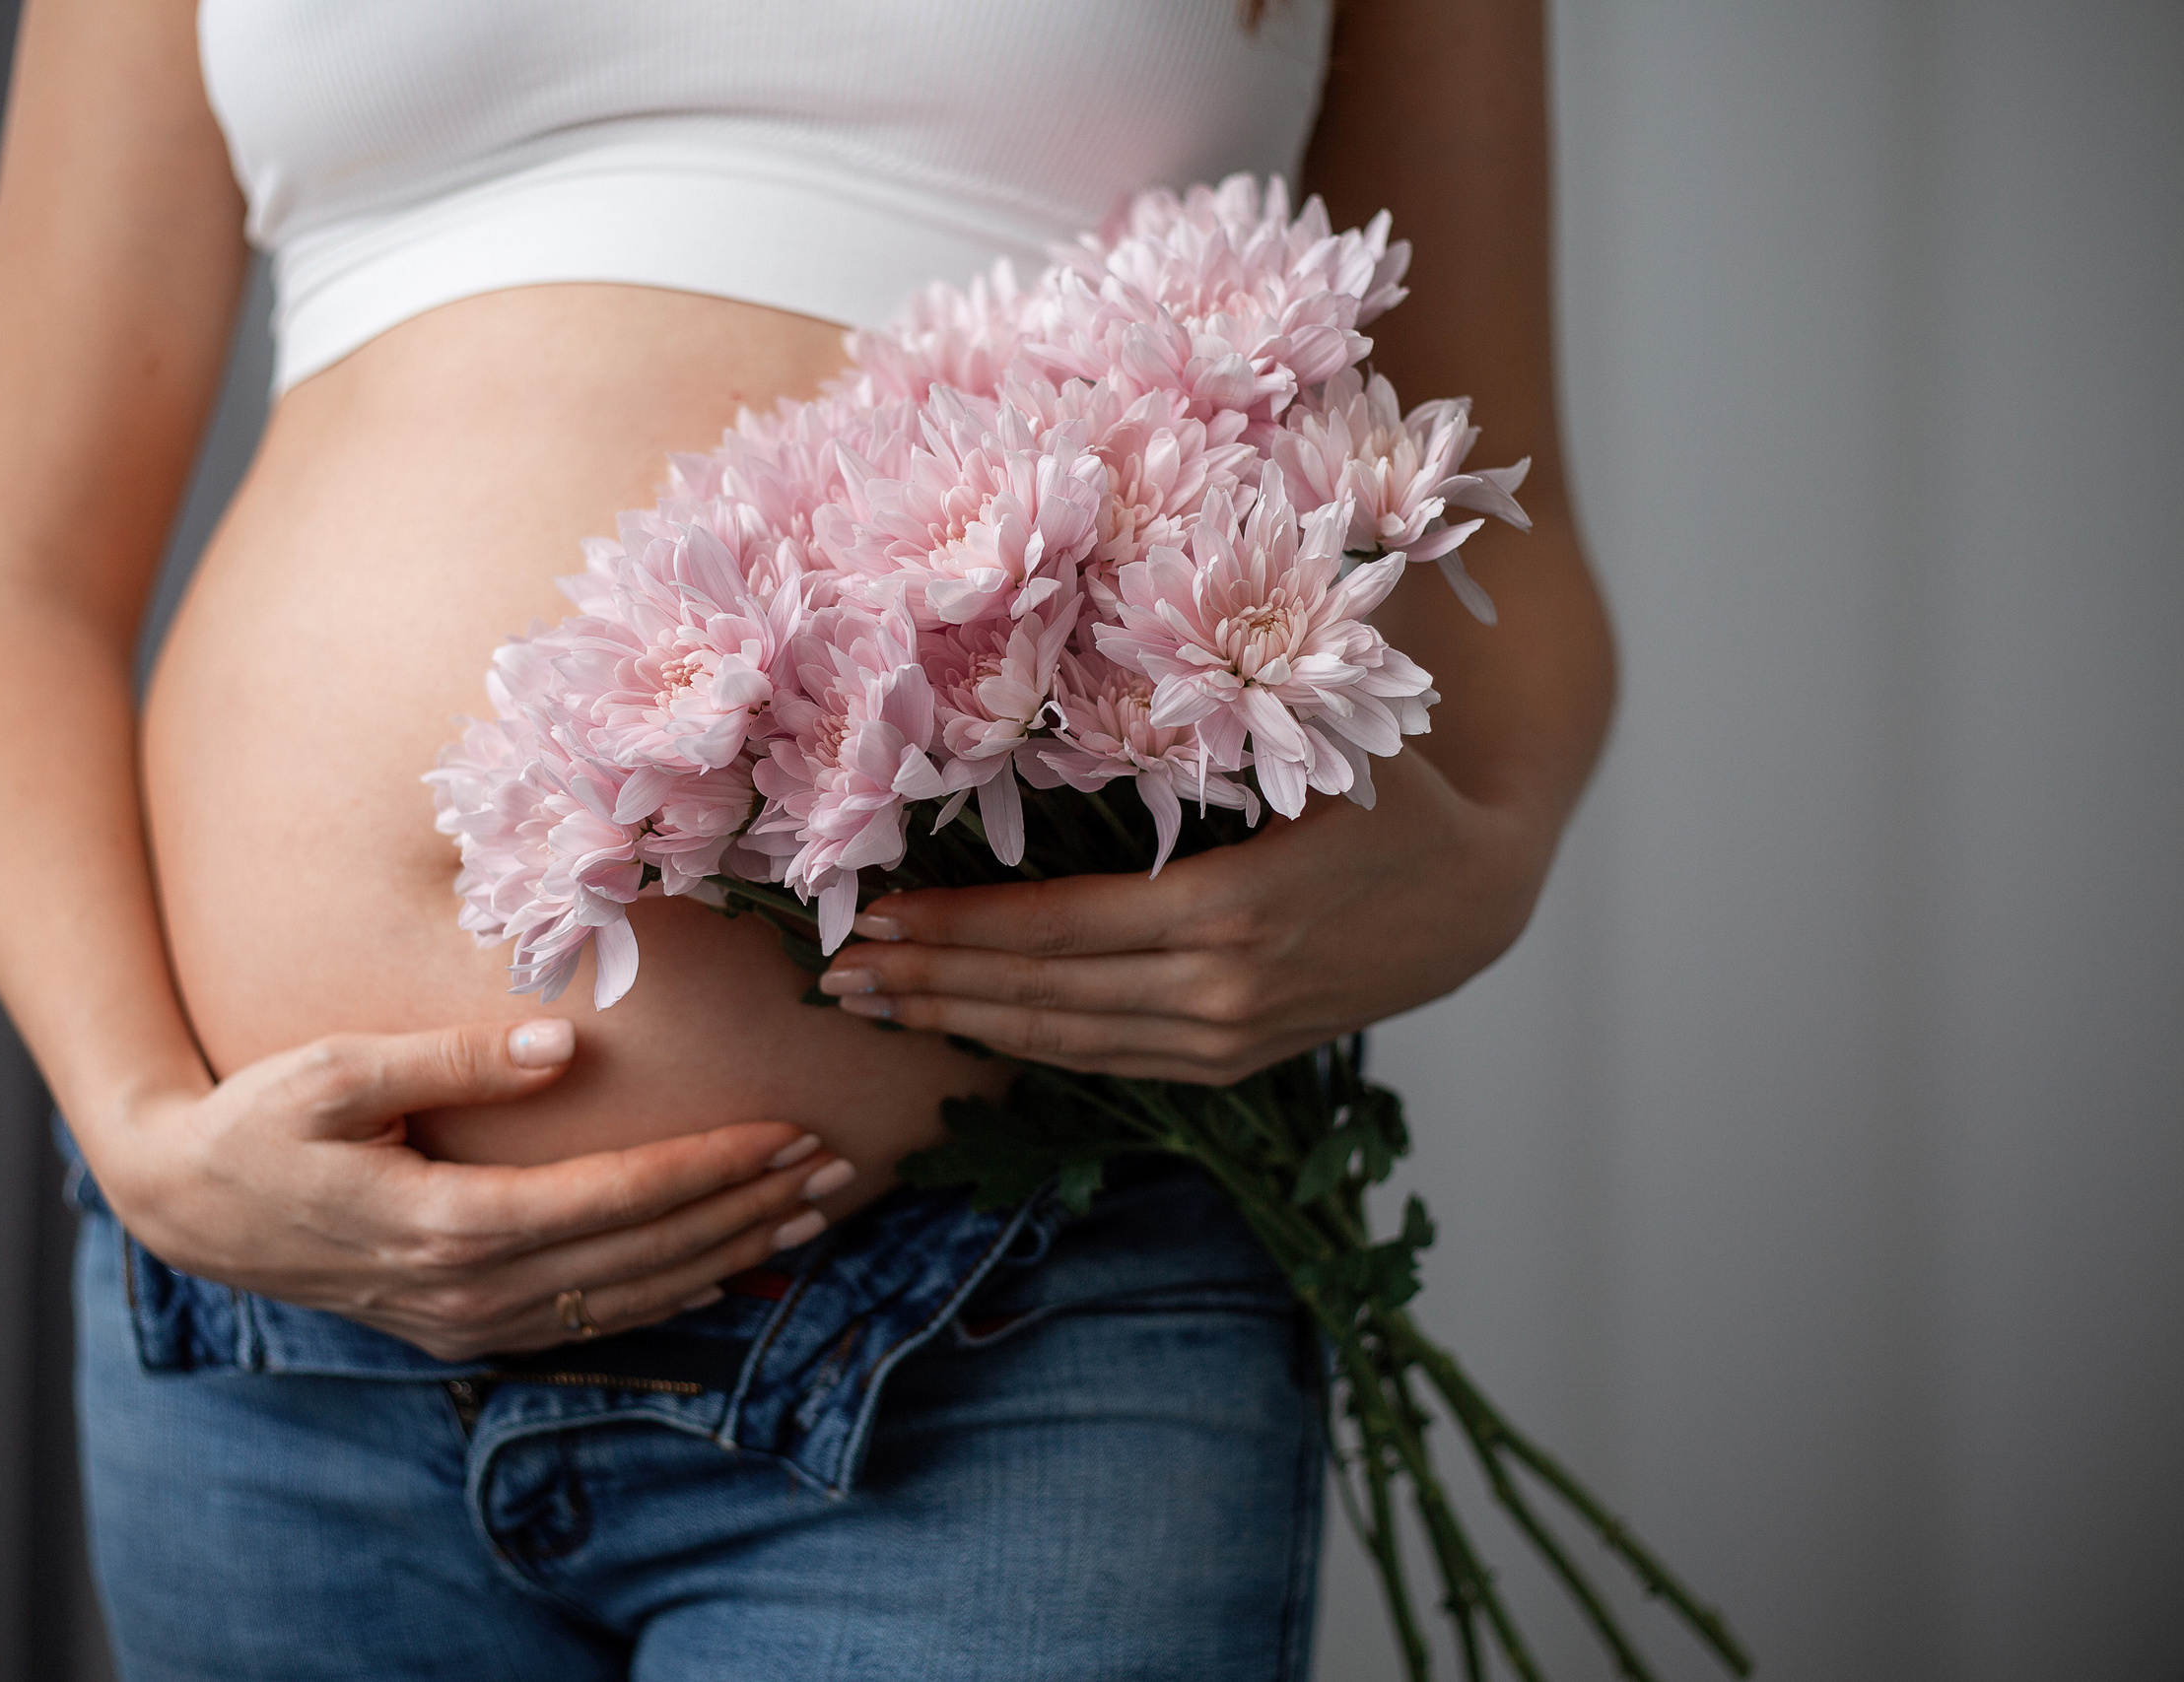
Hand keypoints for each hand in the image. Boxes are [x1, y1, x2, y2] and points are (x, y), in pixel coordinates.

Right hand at [90, 1019, 845, 1360]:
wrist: (185, 1206)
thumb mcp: (338, 1070)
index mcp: (449, 1222)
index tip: (786, 1130)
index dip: (711, 1166)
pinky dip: (668, 1300)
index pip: (617, 1199)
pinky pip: (588, 1324)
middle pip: (644, 1255)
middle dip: (746, 1209)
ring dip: (726, 1258)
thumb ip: (455, 1057)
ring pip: (628, 1300)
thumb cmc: (258, 1120)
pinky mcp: (460, 1328)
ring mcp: (466, 1320)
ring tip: (808, 1216)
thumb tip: (568, 1042)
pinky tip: (726, 1274)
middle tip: (832, 1166)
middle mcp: (469, 1289)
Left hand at [818, 752, 1553, 1084]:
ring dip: (963, 1025)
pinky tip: (966, 1023)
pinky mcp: (1233, 1062)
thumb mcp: (1316, 736)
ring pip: (1067, 1043)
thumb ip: (1221, 698)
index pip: (1057, 931)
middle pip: (1043, 999)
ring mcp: (1226, 1040)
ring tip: (875, 1006)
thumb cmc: (1392, 794)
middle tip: (835, 976)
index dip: (957, 932)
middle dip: (930, 987)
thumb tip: (1116, 626)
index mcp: (1227, 912)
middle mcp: (1220, 994)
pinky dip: (1031, 1043)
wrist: (1482, 897)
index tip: (872, 918)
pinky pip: (1109, 1061)